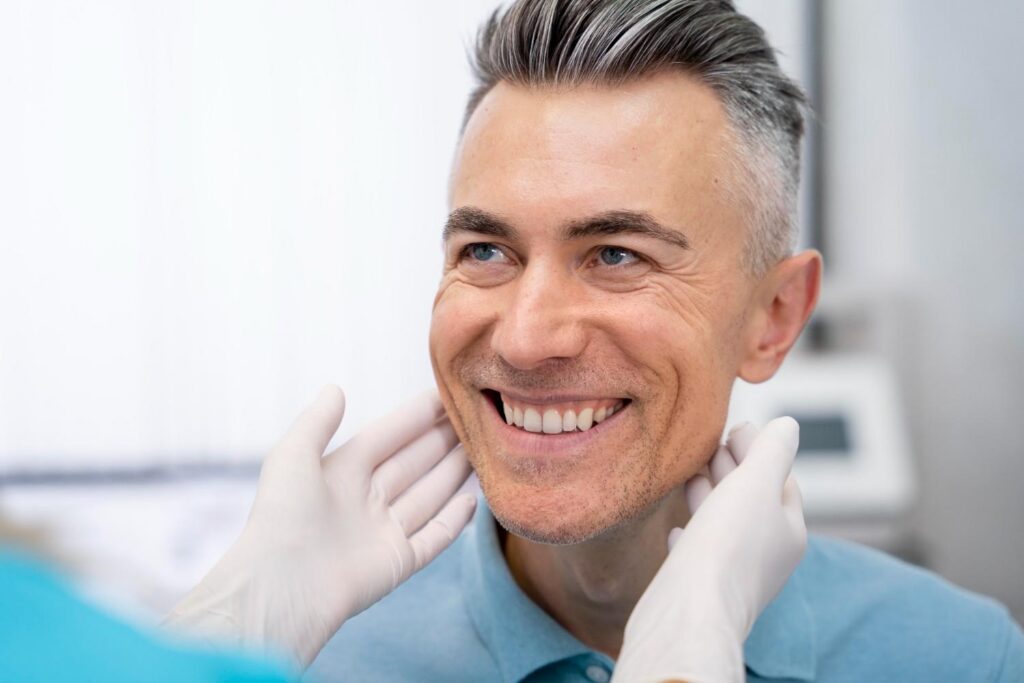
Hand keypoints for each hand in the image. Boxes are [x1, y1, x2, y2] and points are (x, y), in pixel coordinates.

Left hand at [164, 386, 475, 668]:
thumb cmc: (282, 517)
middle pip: (412, 463)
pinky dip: (454, 521)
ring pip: (428, 496)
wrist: (283, 586)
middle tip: (475, 418)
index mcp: (340, 473)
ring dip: (453, 472)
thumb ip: (317, 421)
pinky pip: (433, 537)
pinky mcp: (397, 563)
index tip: (446, 395)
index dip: (415, 417)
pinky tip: (473, 500)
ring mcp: (383, 533)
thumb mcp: (292, 455)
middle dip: (442, 440)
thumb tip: (336, 388)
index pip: (386, 436)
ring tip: (483, 450)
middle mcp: (364, 500)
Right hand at [612, 418, 805, 682]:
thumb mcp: (756, 483)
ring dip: (709, 495)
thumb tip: (788, 426)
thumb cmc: (727, 545)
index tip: (735, 427)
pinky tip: (677, 529)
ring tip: (691, 472)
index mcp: (788, 531)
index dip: (760, 450)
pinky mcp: (700, 587)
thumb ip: (772, 451)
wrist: (690, 610)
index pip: (781, 480)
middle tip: (712, 442)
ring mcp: (732, 573)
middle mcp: (766, 556)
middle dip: (733, 469)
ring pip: (723, 525)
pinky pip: (697, 555)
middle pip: (751, 501)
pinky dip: (690, 534)